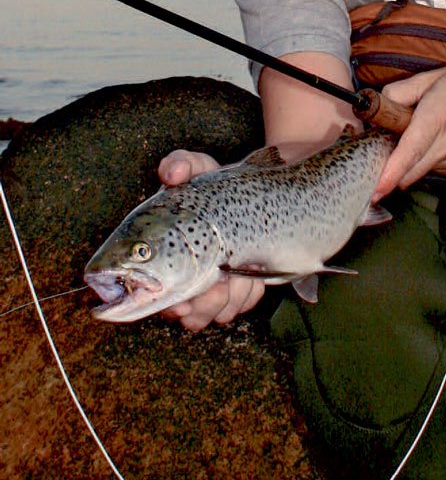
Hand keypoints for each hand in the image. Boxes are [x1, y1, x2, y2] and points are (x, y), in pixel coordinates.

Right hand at [154, 149, 267, 330]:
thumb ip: (181, 164)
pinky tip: (254, 272)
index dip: (165, 308)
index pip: (150, 299)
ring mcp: (211, 287)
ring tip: (240, 270)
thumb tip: (172, 172)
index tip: (182, 303)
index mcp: (160, 258)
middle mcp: (181, 279)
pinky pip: (242, 305)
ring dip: (230, 297)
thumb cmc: (216, 185)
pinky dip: (248, 292)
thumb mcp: (197, 169)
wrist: (261, 192)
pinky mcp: (239, 289)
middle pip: (187, 315)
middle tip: (220, 282)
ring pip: (217, 314)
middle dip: (203, 306)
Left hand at [374, 65, 445, 198]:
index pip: (410, 151)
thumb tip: (378, 105)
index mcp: (438, 116)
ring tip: (435, 132)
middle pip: (410, 170)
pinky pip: (438, 171)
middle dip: (394, 164)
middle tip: (397, 141)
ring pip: (422, 170)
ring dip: (417, 158)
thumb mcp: (436, 77)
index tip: (377, 189)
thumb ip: (401, 91)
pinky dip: (434, 159)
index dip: (391, 173)